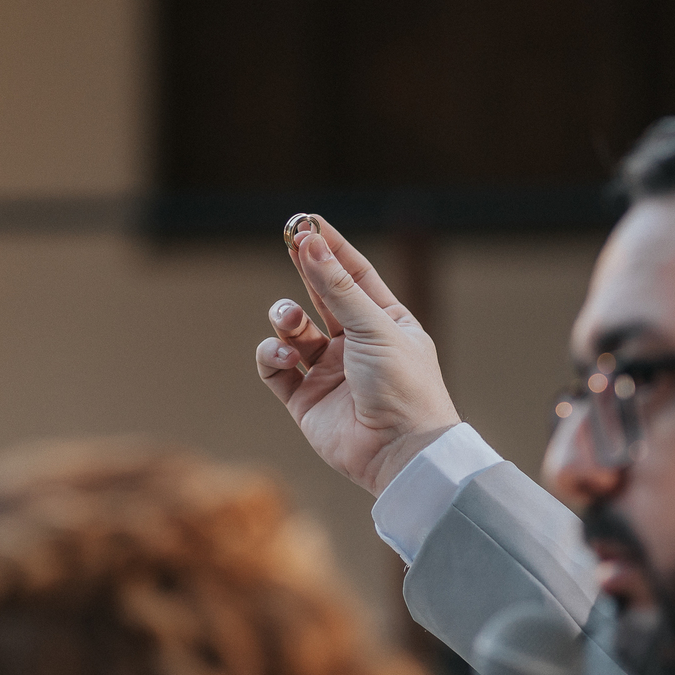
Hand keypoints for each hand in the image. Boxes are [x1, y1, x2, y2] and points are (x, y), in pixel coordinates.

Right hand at [256, 216, 460, 495]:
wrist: (400, 454)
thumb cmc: (402, 387)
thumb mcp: (373, 327)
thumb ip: (337, 287)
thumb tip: (310, 243)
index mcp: (386, 322)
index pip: (355, 273)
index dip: (330, 247)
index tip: (306, 221)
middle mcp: (356, 343)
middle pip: (321, 294)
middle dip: (303, 268)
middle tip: (287, 240)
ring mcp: (330, 371)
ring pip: (293, 330)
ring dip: (285, 317)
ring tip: (290, 320)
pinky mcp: (305, 400)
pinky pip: (276, 367)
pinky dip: (272, 355)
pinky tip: (285, 357)